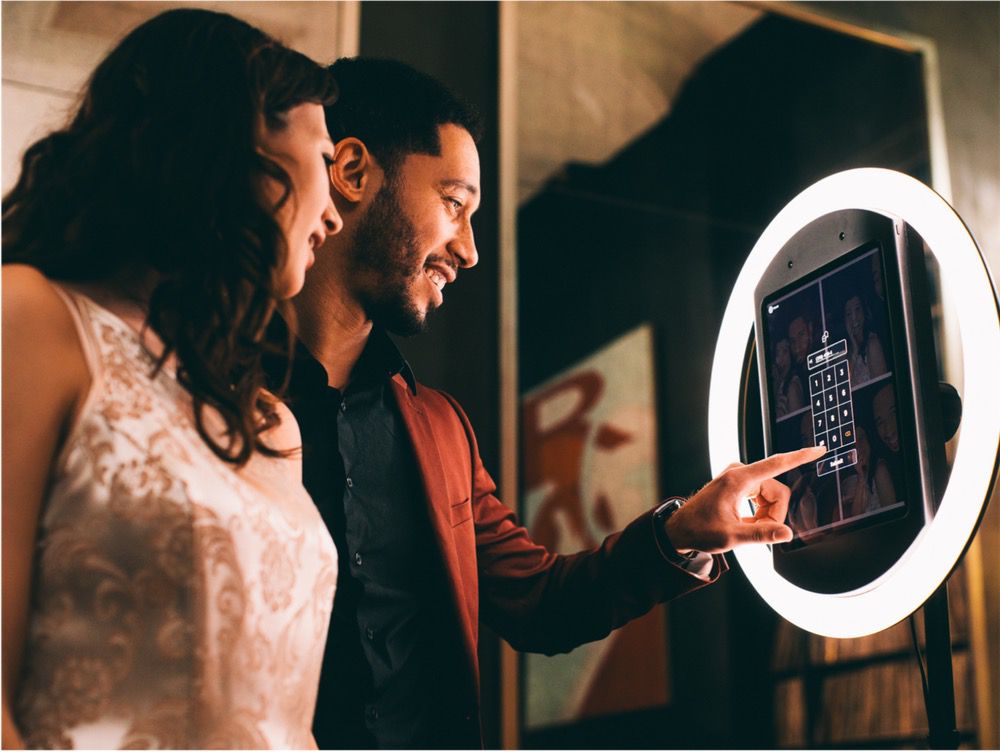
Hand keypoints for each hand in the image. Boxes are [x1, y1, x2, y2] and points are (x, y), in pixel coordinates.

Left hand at [665, 446, 825, 553]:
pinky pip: (763, 498)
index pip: (776, 464)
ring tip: (747, 528)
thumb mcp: (730, 537)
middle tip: (756, 531)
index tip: (818, 449)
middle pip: (777, 492)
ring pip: (771, 497)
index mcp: (737, 480)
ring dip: (766, 516)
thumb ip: (760, 535)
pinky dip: (760, 514)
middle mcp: (739, 473)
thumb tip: (786, 533)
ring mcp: (739, 477)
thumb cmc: (700, 530)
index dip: (800, 456)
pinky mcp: (740, 484)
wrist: (681, 529)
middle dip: (773, 515)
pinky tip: (746, 523)